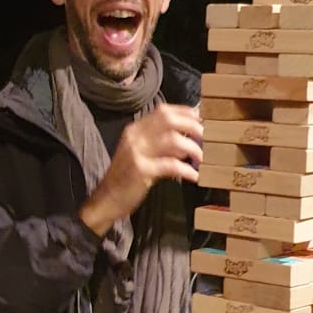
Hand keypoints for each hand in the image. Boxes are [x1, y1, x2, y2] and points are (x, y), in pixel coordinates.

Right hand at [78, 103, 202, 238]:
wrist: (106, 200)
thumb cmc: (127, 178)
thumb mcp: (143, 156)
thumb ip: (164, 146)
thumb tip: (189, 141)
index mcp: (135, 130)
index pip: (163, 111)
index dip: (185, 113)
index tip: (202, 120)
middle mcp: (134, 137)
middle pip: (168, 119)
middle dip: (192, 126)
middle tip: (207, 137)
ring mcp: (136, 152)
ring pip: (172, 139)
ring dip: (192, 148)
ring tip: (201, 159)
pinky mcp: (140, 170)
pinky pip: (170, 165)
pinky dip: (186, 170)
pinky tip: (194, 176)